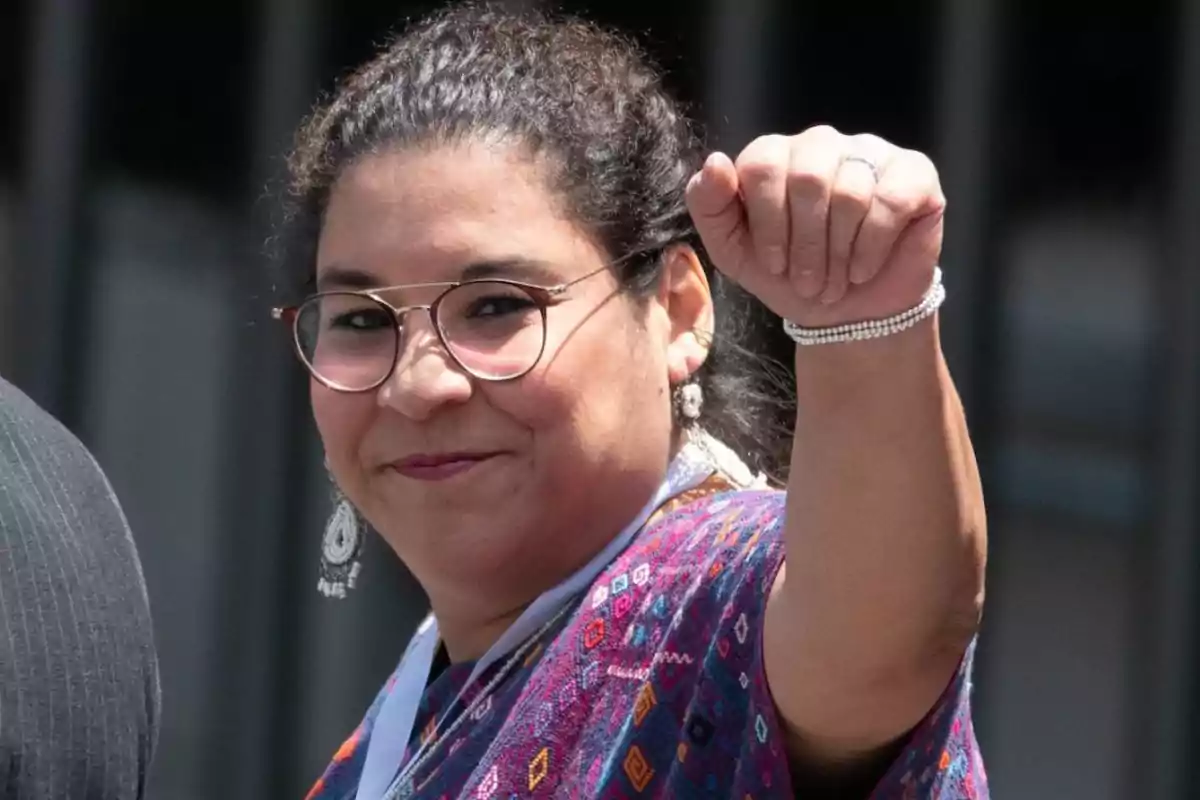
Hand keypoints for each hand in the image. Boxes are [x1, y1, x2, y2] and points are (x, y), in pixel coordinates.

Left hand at [685, 125, 944, 328]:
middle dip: (805, 243)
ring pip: (850, 191)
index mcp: (775, 155)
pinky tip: (863, 270)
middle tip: (808, 281)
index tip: (774, 265)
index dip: (767, 223)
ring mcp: (870, 153)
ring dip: (838, 252)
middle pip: (807, 176)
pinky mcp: (914, 173)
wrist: (848, 316)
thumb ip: (709, 207)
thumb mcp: (735, 253)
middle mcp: (821, 144)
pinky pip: (890, 199)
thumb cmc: (790, 278)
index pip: (761, 164)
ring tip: (835, 280)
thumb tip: (715, 161)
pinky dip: (872, 246)